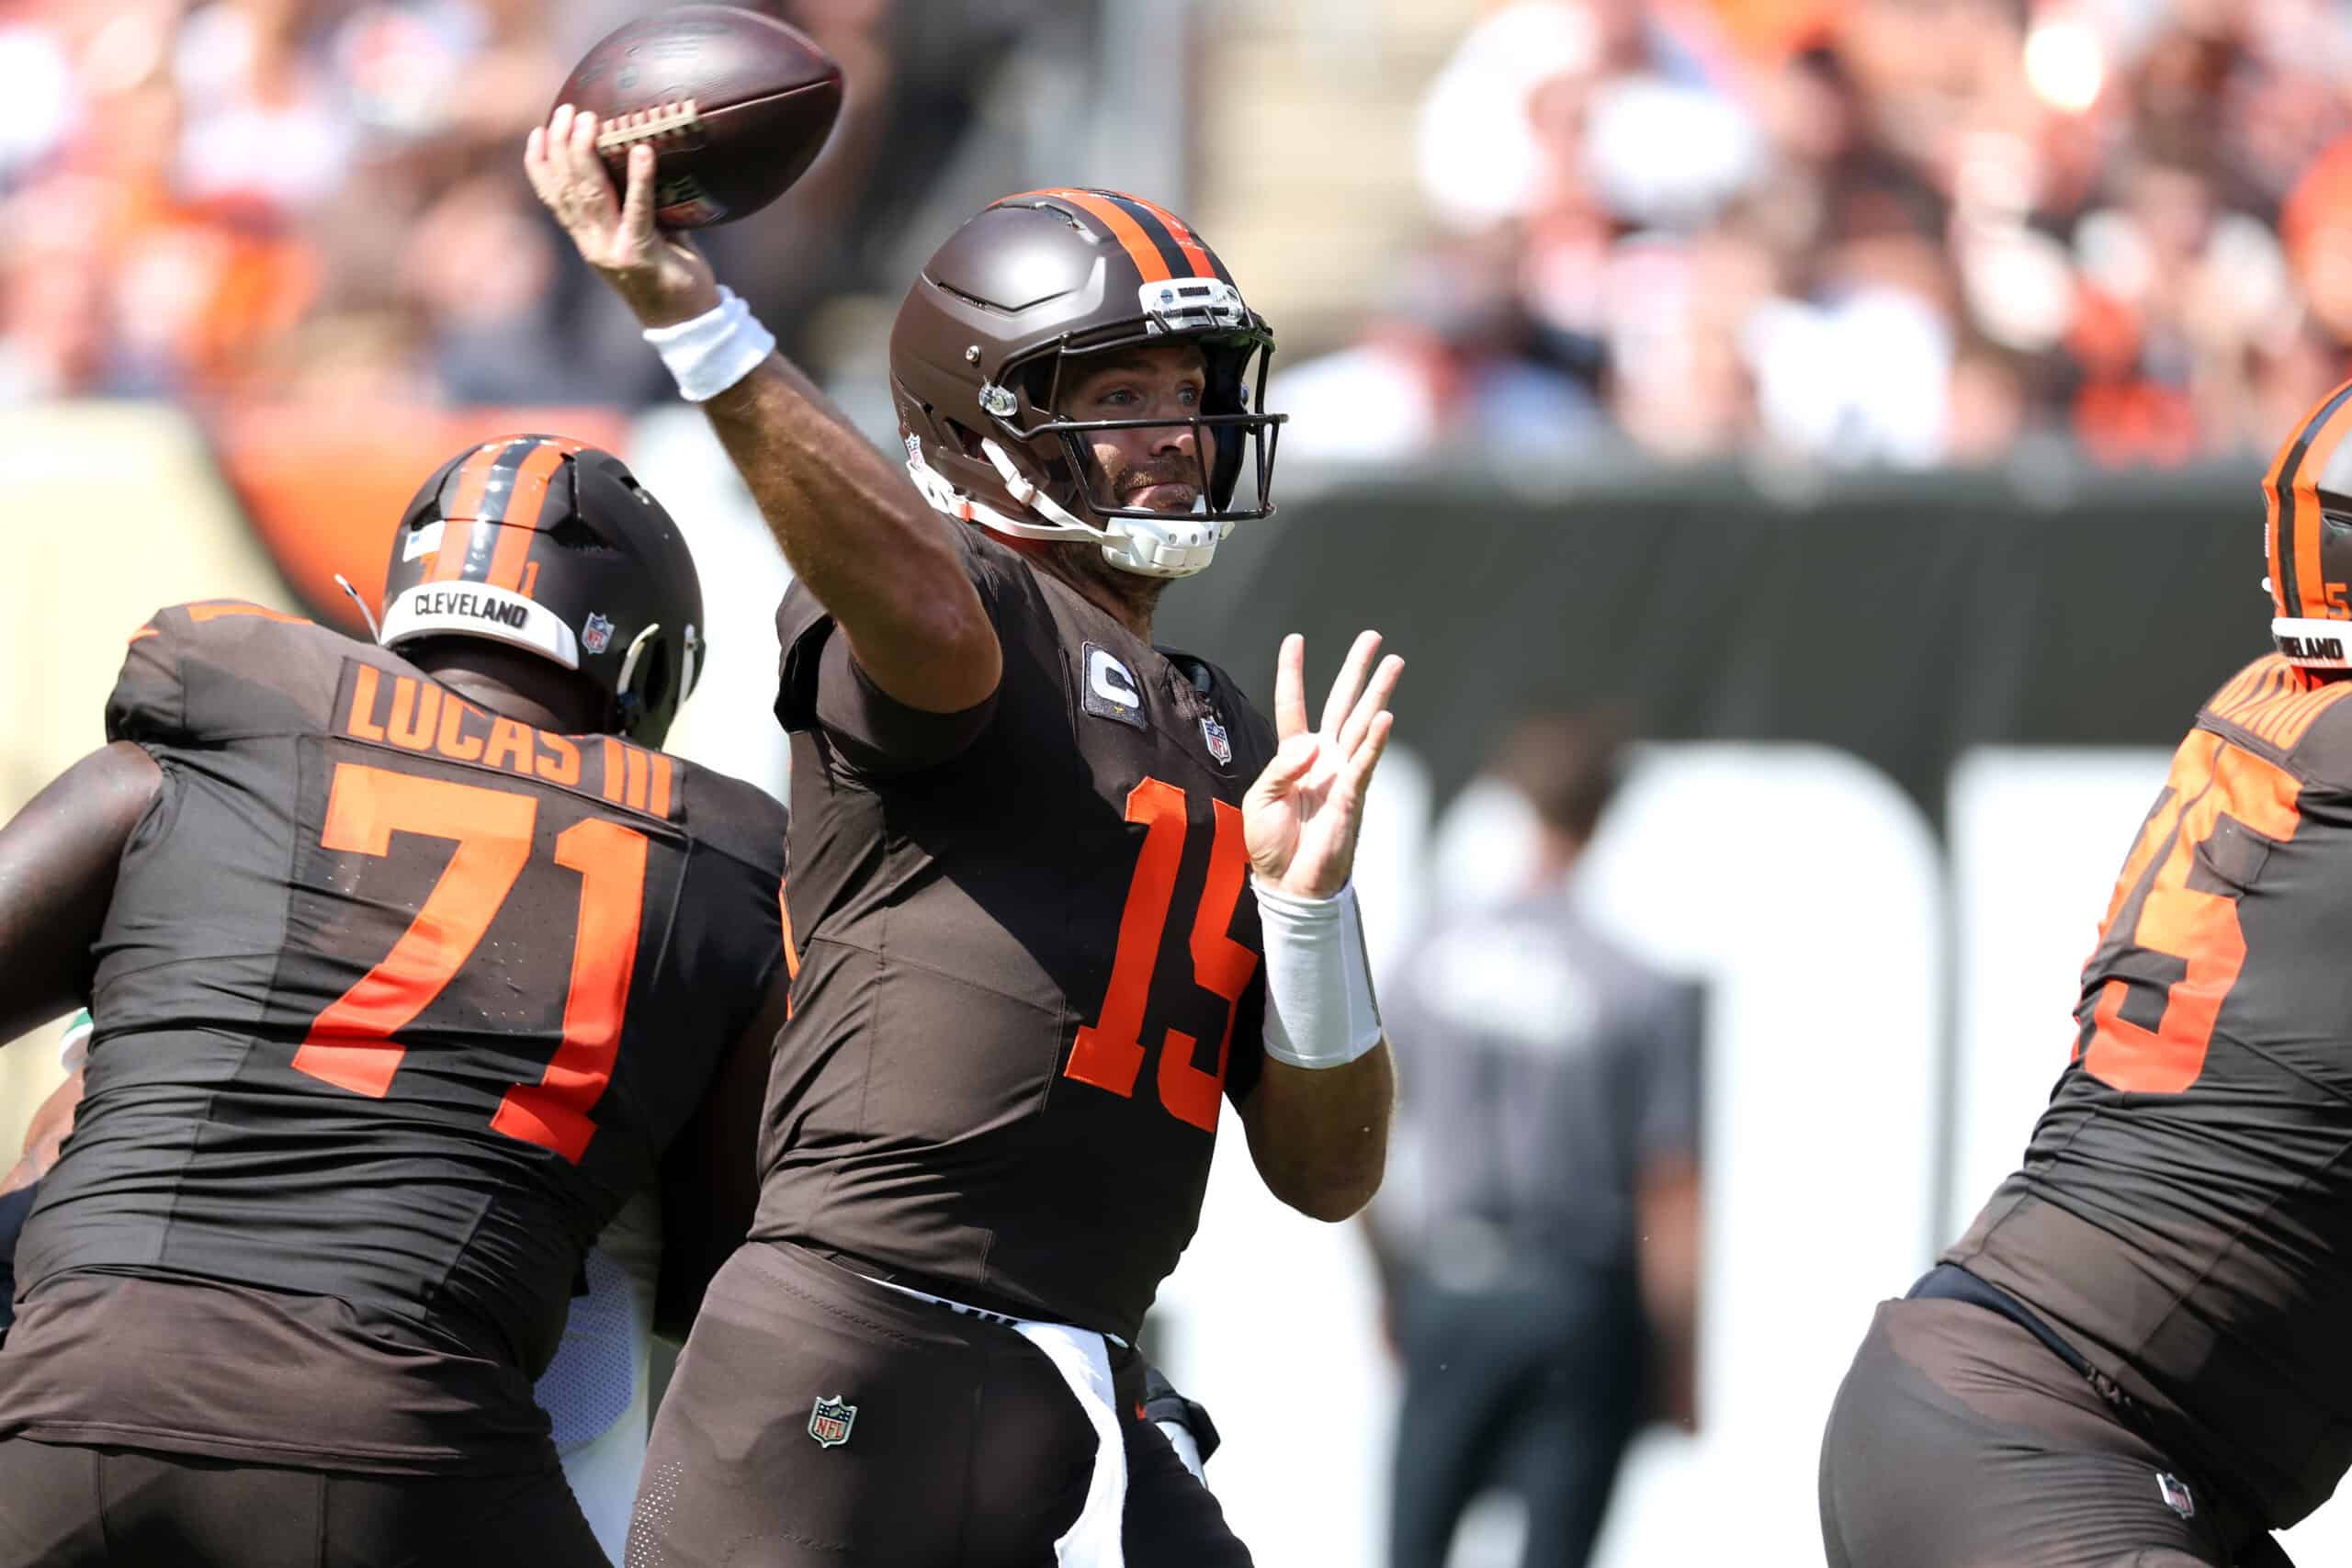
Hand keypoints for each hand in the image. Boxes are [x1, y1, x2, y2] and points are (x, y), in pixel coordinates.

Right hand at [524, 104, 720, 328]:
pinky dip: (640, 179)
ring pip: (589, 195)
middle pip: (566, 188)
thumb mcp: (645, 233)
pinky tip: (642, 151)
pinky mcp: (639, 256)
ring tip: (591, 121)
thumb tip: (641, 152)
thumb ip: (634, 202)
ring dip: (586, 154)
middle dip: (563, 146)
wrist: (687, 322)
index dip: (541, 164)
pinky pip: (638, 212)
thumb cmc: (670, 271)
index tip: (540, 130)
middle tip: (569, 111)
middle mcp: (592, 244)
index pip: (553, 197)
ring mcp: (612, 251)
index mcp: (587, 238)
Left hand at [1243, 631, 1403, 898]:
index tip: (1295, 639)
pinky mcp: (1353, 796)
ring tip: (1394, 663)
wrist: (1289, 885)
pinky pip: (1365, 763)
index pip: (1293, 705)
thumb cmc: (1271, 845)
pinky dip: (1375, 742)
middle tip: (1373, 637)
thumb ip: (1279, 768)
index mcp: (1294, 756)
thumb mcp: (1260, 799)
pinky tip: (1387, 717)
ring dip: (1378, 694)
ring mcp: (1341, 774)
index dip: (1292, 673)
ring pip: (1363, 724)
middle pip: (1343, 703)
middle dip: (1357, 670)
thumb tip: (1311, 744)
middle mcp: (1323, 758)